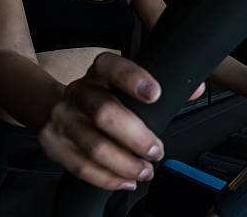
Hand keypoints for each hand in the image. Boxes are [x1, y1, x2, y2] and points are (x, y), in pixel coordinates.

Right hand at [38, 52, 204, 190]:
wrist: (62, 106)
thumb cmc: (107, 96)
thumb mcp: (130, 84)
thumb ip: (164, 84)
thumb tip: (195, 90)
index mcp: (99, 71)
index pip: (111, 66)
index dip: (133, 78)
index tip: (156, 94)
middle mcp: (78, 91)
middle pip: (104, 114)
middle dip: (136, 137)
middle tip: (156, 151)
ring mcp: (62, 117)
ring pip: (93, 146)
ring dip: (125, 164)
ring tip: (145, 171)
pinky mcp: (52, 143)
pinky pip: (80, 166)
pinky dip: (106, 178)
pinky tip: (125, 180)